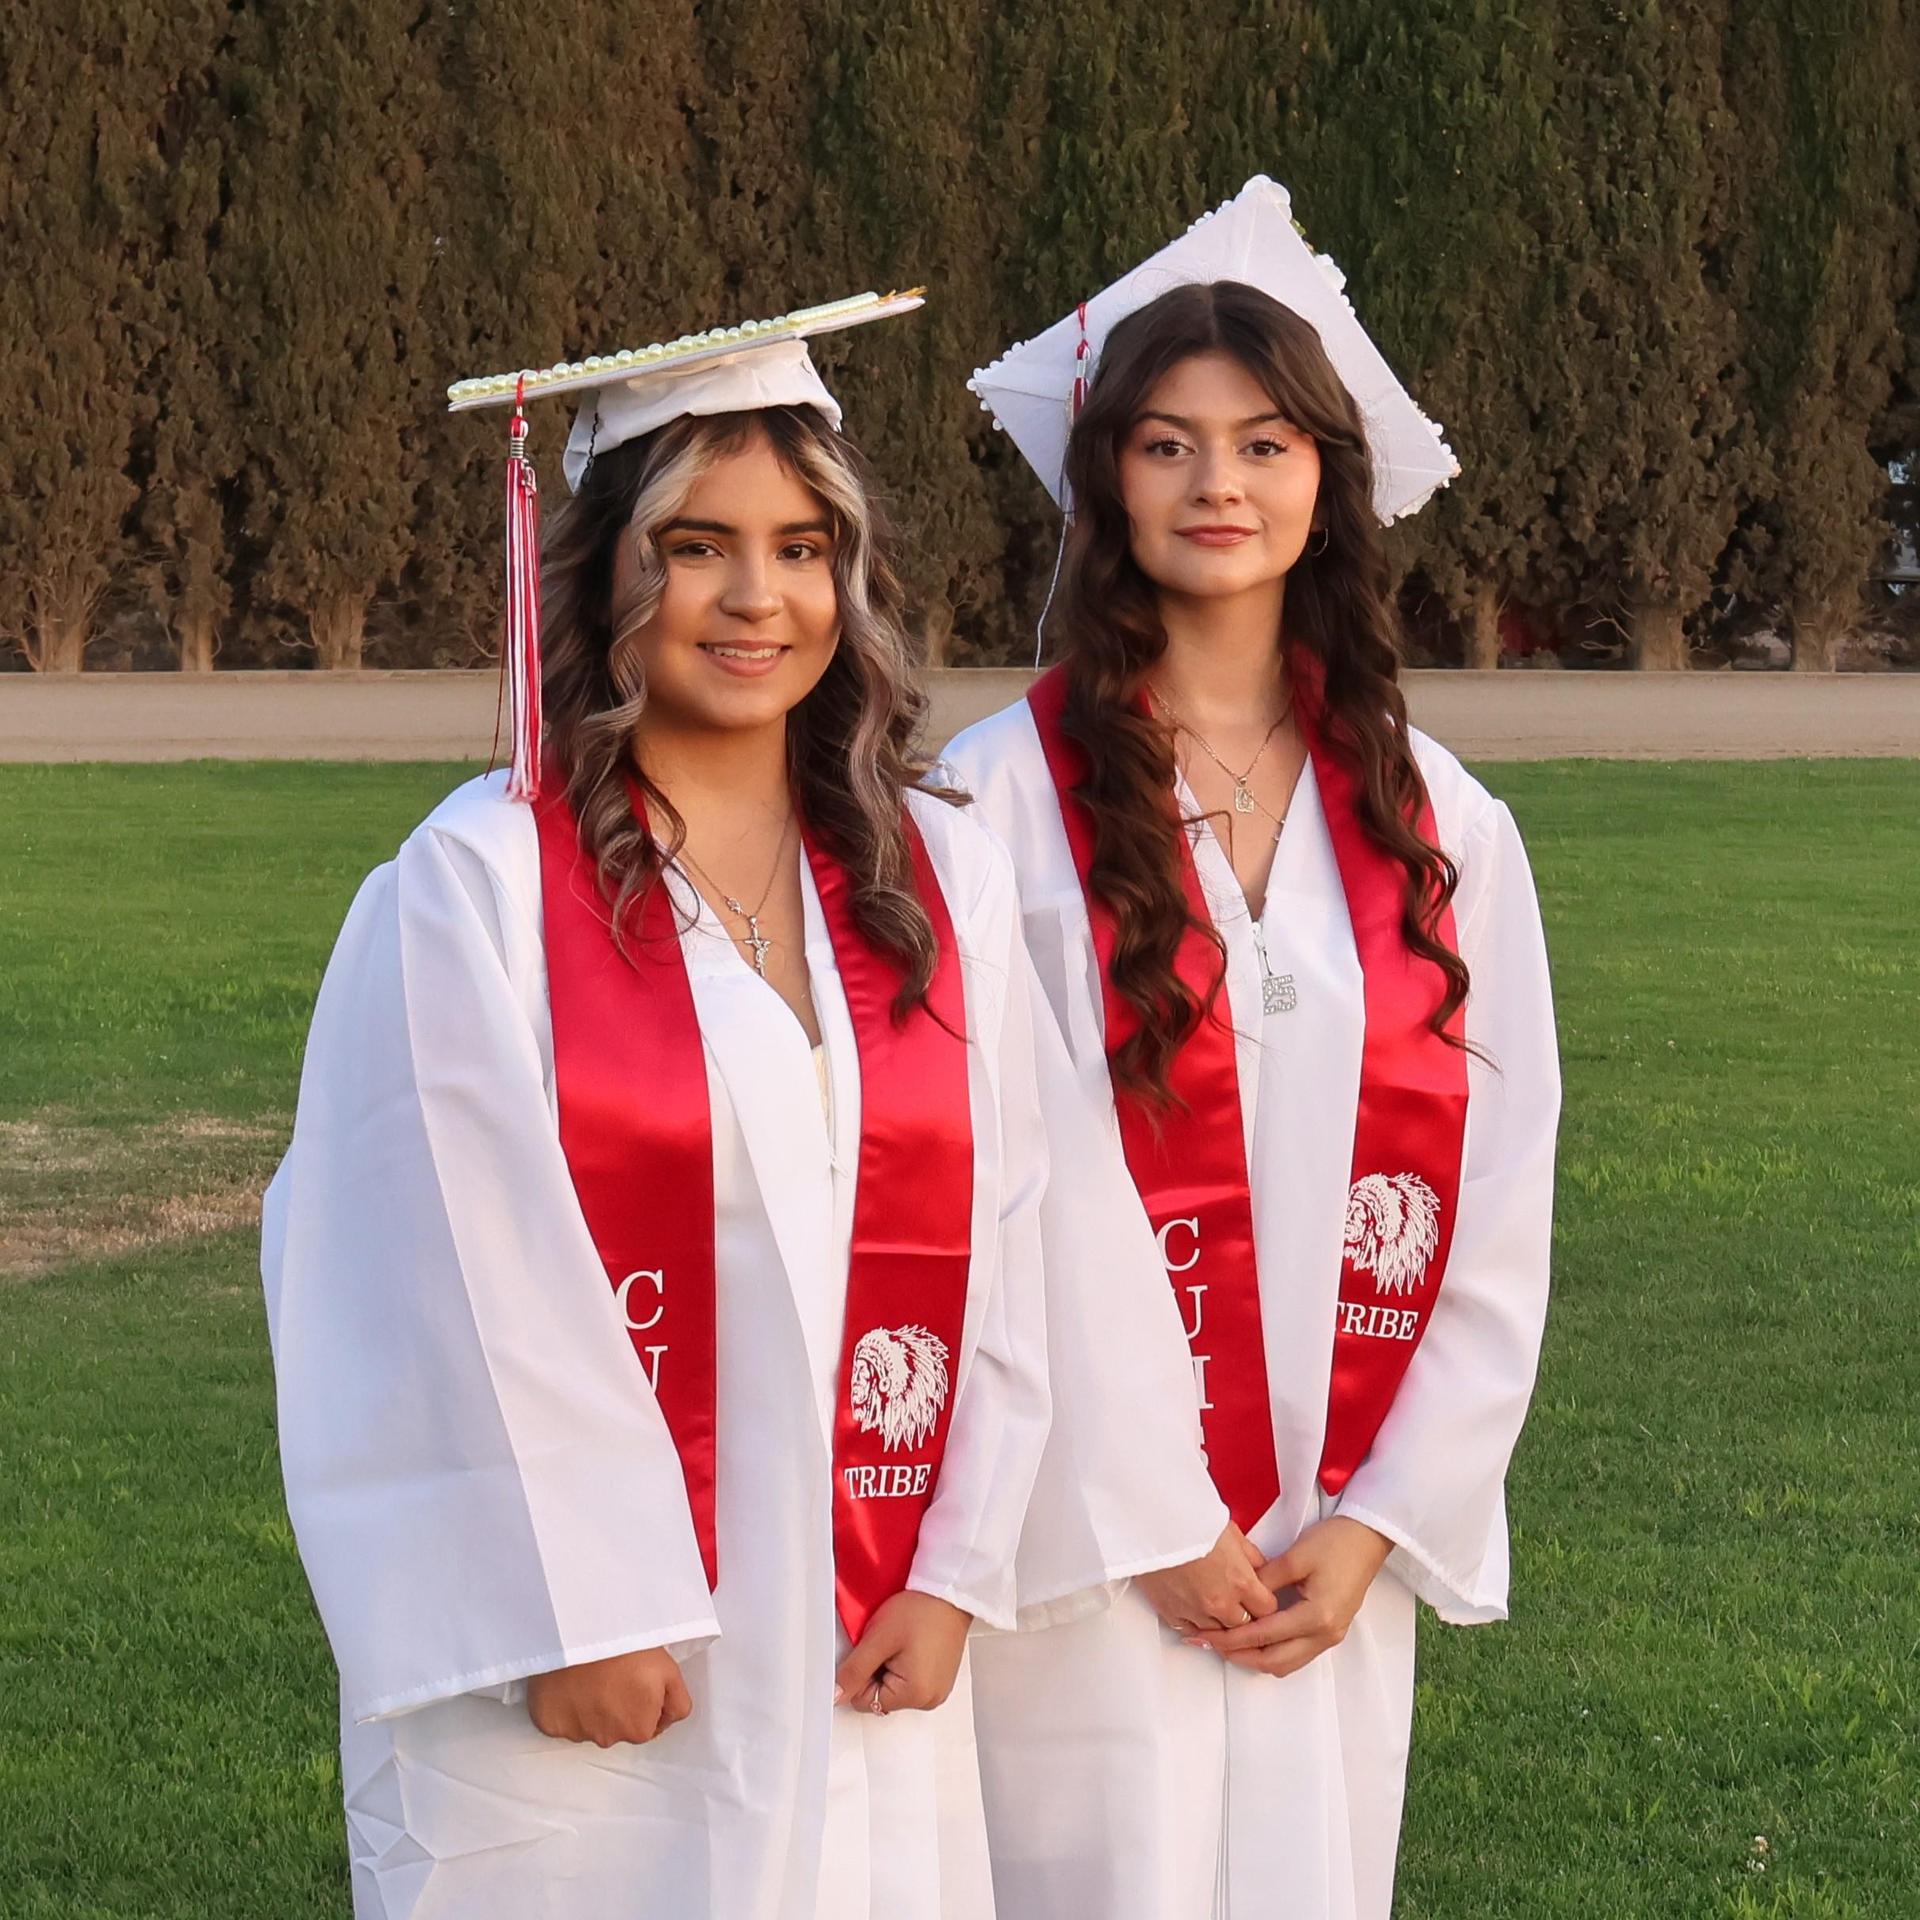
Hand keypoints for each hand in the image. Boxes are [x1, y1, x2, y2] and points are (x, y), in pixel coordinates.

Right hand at [526, 1646, 691, 1746]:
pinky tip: (571, 1683)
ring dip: (592, 1705)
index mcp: (639, 1730)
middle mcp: (608, 1739)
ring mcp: (577, 1733)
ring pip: (590, 1724)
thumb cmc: (626, 1648)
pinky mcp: (550, 1724)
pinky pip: (561, 1720)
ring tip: (592, 1674)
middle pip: (618, 1727)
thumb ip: (678, 1704)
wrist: (582, 1634)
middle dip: (618, 1706)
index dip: (644, 1701)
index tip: (636, 1680)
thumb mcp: (669, 1670)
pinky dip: (566, 1705)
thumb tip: (669, 1719)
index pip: (647, 1725)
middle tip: (614, 1675)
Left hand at [833, 1591, 972, 1715]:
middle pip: (881, 1697)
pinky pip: (910, 1680)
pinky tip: (912, 1644)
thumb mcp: (878, 1638)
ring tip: (902, 1641)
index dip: (862, 1672)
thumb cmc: (921, 1610)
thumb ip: (854, 1671)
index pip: (865, 1701)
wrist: (948, 1591)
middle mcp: (930, 1699)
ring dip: (891, 1667)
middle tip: (890, 1643)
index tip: (875, 1649)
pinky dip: (905, 1664)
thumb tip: (837, 1695)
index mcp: (915, 1695)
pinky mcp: (940, 1679)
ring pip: (895, 1688)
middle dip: (877, 1670)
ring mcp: (937, 1690)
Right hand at [1134, 1524, 1279, 1634]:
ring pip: (1217, 1633)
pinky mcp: (1171, 1612)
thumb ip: (1250, 1556)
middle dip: (1243, 1615)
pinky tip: (1196, 1612)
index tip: (1259, 1597)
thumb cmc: (1189, 1519)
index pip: (1267, 1609)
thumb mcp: (1231, 1531)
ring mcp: (1195, 1611)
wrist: (1154, 1521)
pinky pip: (1189, 1631)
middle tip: (1238, 1602)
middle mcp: (1221, 1603)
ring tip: (1215, 1604)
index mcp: (1241, 1581)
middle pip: (1244, 1626)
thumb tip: (1259, 1567)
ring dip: (1219, 1622)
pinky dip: (1195, 1624)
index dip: (1264, 1603)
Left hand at [1183, 1516, 1392, 1678]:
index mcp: (1317, 1617)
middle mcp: (1325, 1634)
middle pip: (1275, 1662)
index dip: (1234, 1638)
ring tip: (1229, 1644)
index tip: (1209, 1634)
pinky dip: (1273, 1651)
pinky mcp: (1330, 1631)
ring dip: (1256, 1658)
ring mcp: (1330, 1636)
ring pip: (1286, 1663)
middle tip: (1213, 1644)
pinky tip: (1256, 1639)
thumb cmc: (1336, 1542)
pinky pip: (1297, 1654)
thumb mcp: (1295, 1557)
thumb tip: (1239, 1596)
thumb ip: (1264, 1581)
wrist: (1369, 1537)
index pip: (1265, 1636)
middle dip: (1241, 1656)